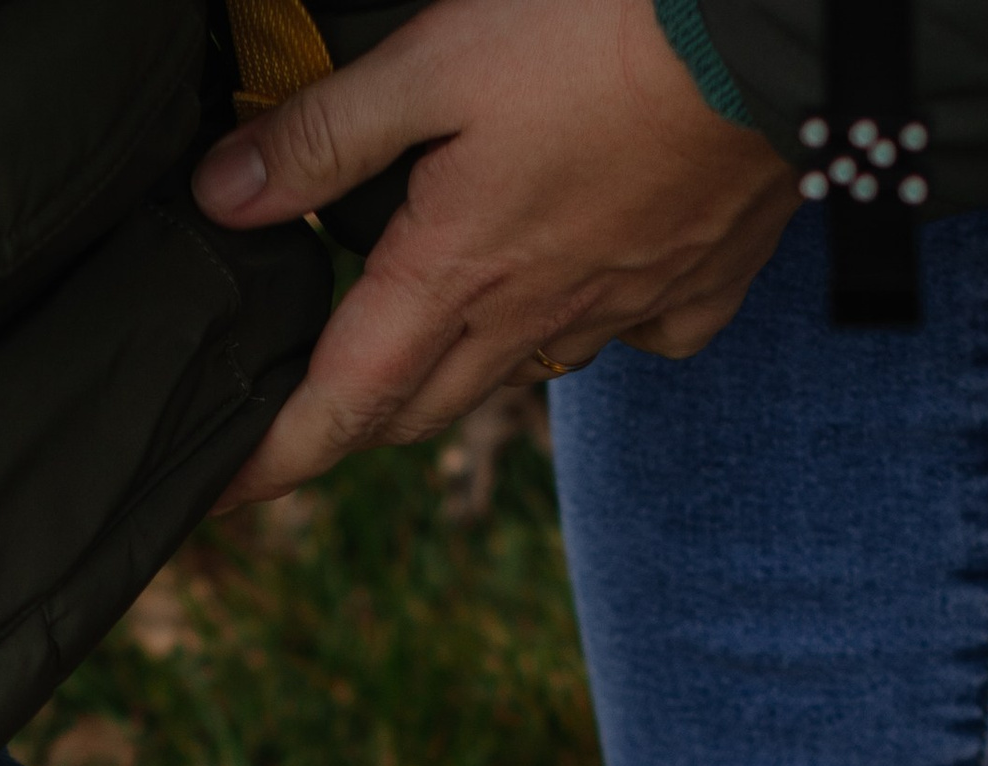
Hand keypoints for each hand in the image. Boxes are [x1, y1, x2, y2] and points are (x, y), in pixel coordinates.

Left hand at [193, 0, 797, 504]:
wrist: (770, 26)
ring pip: (515, 377)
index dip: (271, 459)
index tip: (217, 497)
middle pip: (418, 410)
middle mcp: (532, 318)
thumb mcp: (434, 60)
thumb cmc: (600, 28)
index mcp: (454, 275)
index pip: (339, 401)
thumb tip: (222, 198)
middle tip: (306, 414)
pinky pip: (634, 340)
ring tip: (425, 346)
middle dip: (351, 424)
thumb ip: (325, 136)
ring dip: (458, 378)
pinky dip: (596, 329)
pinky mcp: (694, 286)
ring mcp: (621, 310)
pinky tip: (585, 289)